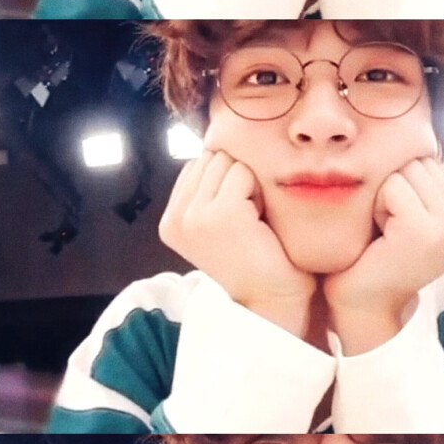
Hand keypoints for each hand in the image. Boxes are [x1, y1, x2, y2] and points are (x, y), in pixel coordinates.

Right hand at [159, 149, 315, 334]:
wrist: (273, 299)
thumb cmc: (256, 258)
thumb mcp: (218, 222)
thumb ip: (208, 190)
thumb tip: (216, 144)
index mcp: (170, 221)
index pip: (197, 166)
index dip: (225, 182)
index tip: (236, 220)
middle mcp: (175, 218)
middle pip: (211, 158)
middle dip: (236, 180)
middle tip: (248, 222)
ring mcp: (194, 215)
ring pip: (227, 162)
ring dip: (248, 185)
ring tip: (252, 222)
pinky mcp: (220, 212)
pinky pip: (243, 172)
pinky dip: (259, 192)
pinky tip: (259, 222)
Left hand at [324, 159, 443, 348]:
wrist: (360, 304)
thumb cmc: (374, 256)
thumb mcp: (410, 218)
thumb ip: (425, 188)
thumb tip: (421, 139)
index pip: (436, 166)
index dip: (406, 187)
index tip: (398, 227)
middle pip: (423, 164)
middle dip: (396, 188)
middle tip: (388, 231)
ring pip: (407, 171)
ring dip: (385, 197)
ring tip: (385, 233)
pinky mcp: (425, 232)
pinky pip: (393, 186)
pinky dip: (377, 206)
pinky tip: (379, 237)